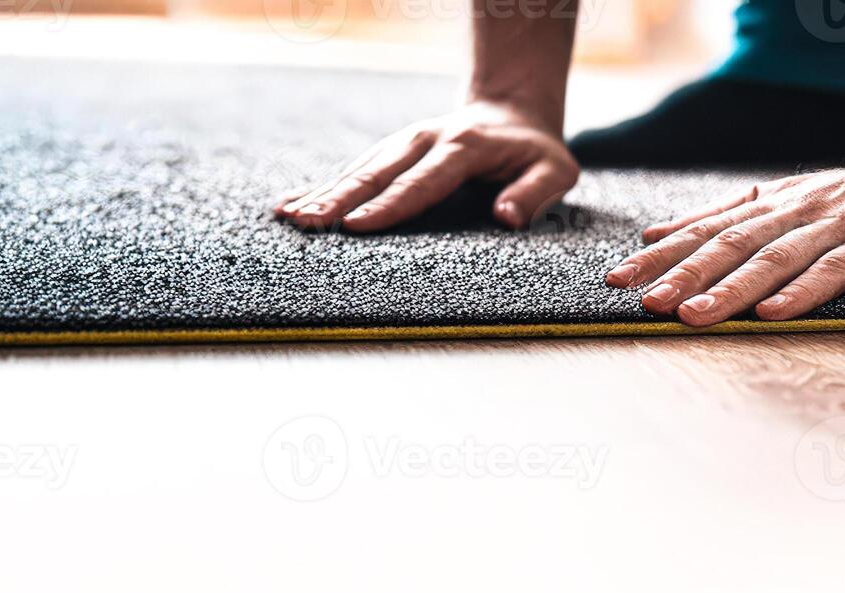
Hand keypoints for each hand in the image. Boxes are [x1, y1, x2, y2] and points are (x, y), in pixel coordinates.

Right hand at [274, 101, 578, 232]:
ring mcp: (403, 144)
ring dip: (324, 193)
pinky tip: (289, 205)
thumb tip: (506, 217)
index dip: (390, 205)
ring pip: (359, 170)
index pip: (423, 182)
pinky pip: (354, 172)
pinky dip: (322, 187)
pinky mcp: (391, 153)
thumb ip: (535, 194)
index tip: (358, 225)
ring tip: (290, 218)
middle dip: (341, 199)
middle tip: (309, 223)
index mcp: (465, 148)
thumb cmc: (536, 154)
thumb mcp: (555, 171)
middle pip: (378, 173)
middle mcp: (426, 140)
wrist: (514, 114)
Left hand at [604, 141, 844, 325]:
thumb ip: (736, 218)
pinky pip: (838, 271)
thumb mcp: (799, 202)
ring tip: (691, 314)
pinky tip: (774, 313)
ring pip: (777, 259)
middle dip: (684, 273)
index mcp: (780, 204)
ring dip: (731, 288)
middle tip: (642, 301)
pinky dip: (804, 292)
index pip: (711, 228)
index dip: (665, 254)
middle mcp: (804, 210)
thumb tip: (661, 232)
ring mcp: (844, 225)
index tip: (618, 279)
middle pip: (734, 243)